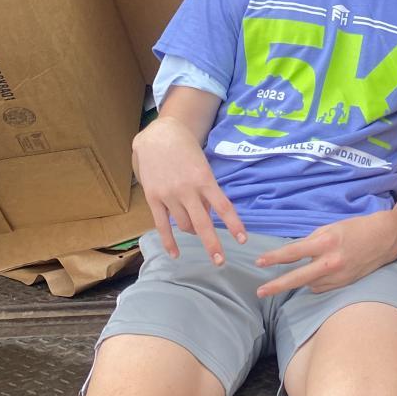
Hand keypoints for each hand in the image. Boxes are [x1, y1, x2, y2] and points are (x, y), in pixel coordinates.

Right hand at [132, 117, 245, 263]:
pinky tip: (175, 254)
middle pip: (202, 224)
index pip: (223, 206)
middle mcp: (187, 189)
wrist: (159, 134)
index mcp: (204, 179)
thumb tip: (209, 215)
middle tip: (221, 261)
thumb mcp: (202, 165)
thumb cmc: (186, 147)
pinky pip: (162, 225)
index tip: (243, 239)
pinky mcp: (153, 198)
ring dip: (193, 232)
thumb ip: (206, 190)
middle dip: (212, 244)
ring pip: (184, 225)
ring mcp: (169, 195)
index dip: (233, 224)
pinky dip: (168, 241)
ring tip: (197, 233)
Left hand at [255, 211, 396, 296]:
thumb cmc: (357, 227)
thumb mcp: (332, 227)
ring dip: (302, 280)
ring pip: (310, 284)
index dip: (274, 258)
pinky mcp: (344, 284)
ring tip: (304, 272)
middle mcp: (331, 261)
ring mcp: (338, 275)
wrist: (386, 237)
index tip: (259, 262)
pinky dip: (317, 282)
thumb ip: (313, 241)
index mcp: (326, 241)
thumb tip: (297, 253)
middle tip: (260, 291)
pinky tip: (320, 274)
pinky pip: (322, 287)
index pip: (293, 252)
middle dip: (277, 285)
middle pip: (297, 277)